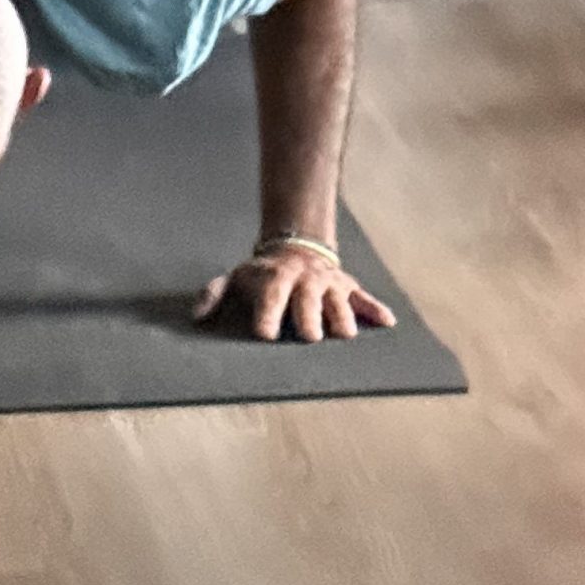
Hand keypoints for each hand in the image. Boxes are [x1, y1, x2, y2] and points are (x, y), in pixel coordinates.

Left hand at [194, 246, 396, 342]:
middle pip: (308, 301)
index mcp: (276, 278)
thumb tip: (197, 315)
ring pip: (338, 301)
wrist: (296, 246)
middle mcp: (305, 280)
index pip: (271, 298)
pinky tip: (387, 323)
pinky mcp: (348, 287)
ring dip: (342, 317)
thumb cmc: (261, 273)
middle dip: (309, 318)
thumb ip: (214, 293)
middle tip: (309, 338)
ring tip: (345, 336)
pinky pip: (364, 298)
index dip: (268, 315)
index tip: (265, 335)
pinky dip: (376, 309)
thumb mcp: (234, 277)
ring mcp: (329, 284)